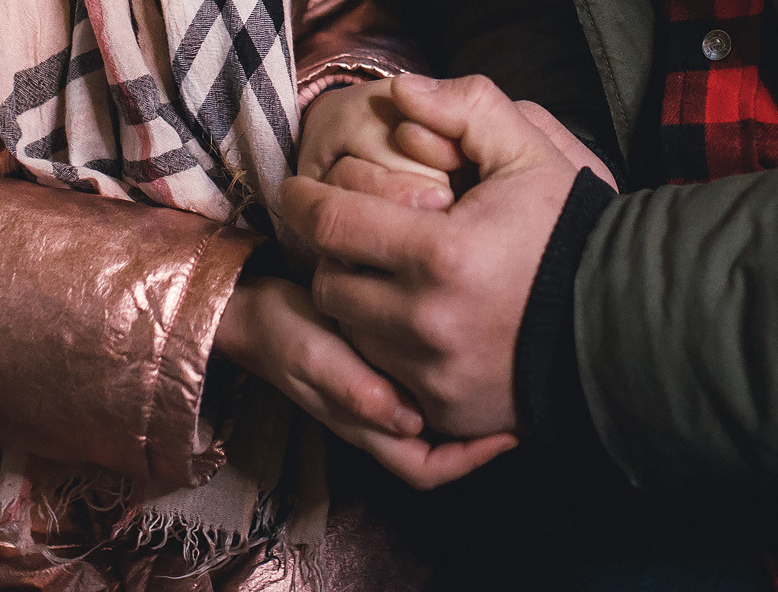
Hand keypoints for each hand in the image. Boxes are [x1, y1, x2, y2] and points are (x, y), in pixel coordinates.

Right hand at [212, 272, 515, 488]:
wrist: (254, 309)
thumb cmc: (282, 332)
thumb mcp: (311, 354)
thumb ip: (351, 385)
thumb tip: (406, 420)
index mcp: (364, 424)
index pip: (428, 467)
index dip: (472, 458)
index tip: (509, 433)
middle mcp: (380, 417)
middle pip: (444, 449)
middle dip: (483, 432)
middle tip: (524, 402)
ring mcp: (383, 393)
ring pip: (440, 418)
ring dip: (472, 406)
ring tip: (507, 375)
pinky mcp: (384, 365)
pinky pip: (428, 386)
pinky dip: (453, 376)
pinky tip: (471, 347)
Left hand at [277, 75, 587, 440]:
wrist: (623, 320)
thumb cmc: (569, 229)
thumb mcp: (530, 151)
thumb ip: (466, 107)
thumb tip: (400, 91)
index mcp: (441, 253)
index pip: (331, 223)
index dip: (303, 199)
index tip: (295, 188)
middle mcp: (426, 321)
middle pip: (329, 283)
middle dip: (335, 252)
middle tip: (356, 233)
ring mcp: (432, 374)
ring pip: (349, 333)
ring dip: (357, 299)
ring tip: (388, 273)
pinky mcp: (443, 410)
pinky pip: (380, 378)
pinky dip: (383, 347)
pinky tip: (412, 317)